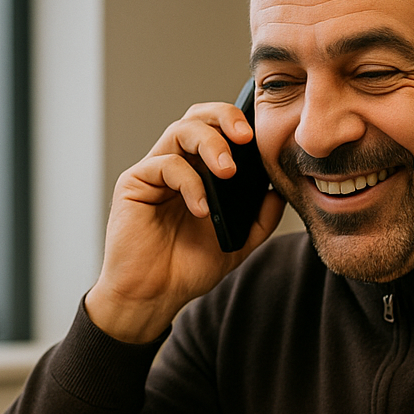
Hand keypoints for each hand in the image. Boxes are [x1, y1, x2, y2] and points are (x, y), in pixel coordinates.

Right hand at [85, 103, 286, 343]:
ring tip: (228, 171)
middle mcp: (177, 165)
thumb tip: (278, 189)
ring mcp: (155, 172)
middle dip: (225, 117)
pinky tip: (201, 209)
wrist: (154, 296)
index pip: (219, 130)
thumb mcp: (238, 242)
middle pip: (198, 117)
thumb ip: (260, 217)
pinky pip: (165, 164)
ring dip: (211, 144)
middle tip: (246, 137)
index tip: (262, 138)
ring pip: (181, 130)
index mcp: (200, 172)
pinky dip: (190, 182)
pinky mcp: (134, 183)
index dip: (239, 124)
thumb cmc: (188, 268)